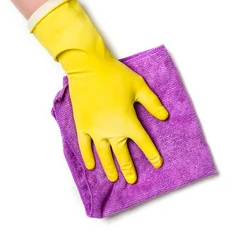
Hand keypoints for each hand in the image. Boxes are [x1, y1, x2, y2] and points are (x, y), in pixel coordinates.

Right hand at [32, 0, 167, 182]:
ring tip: (114, 178)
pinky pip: (85, 146)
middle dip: (129, 168)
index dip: (151, 154)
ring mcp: (95, 130)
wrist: (88, 67)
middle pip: (122, 154)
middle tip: (132, 180)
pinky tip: (92, 166)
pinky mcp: (82, 125)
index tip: (157, 164)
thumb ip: (152, 103)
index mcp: (127, 121)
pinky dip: (88, 156)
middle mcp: (111, 130)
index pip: (143, 143)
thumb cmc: (115, 75)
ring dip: (110, 167)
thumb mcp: (139, 87)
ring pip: (104, 154)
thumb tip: (165, 117)